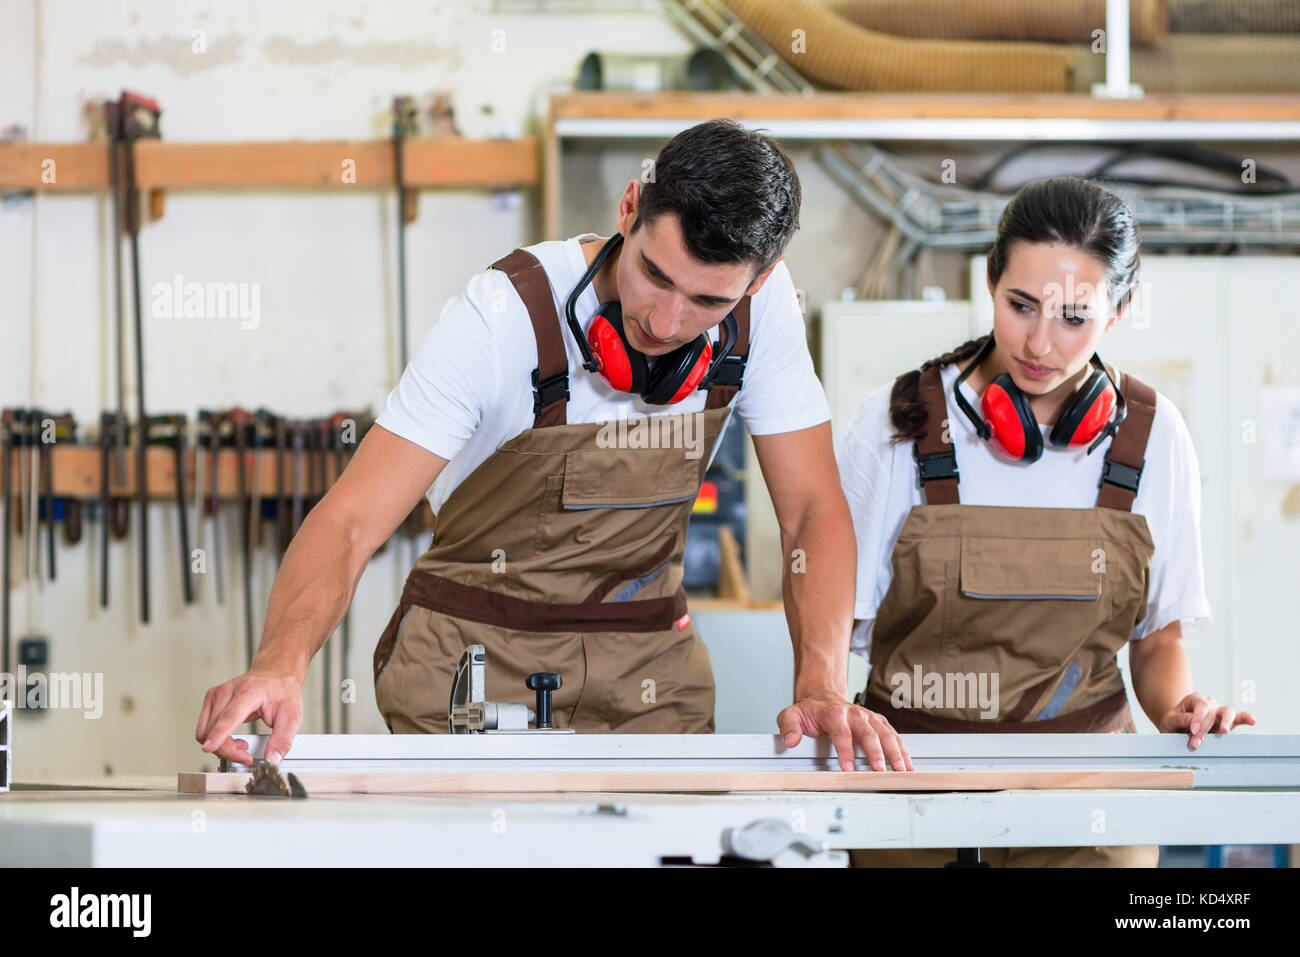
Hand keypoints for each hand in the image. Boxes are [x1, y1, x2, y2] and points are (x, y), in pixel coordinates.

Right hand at [195, 667, 303, 765]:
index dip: (219, 735)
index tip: (209, 747)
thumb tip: (272, 760)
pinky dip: (215, 738)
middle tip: (247, 754)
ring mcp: (216, 694)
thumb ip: (282, 740)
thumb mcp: (292, 716)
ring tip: (242, 744)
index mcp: (248, 692)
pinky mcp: (211, 700)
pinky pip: (204, 728)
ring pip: (204, 732)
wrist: (276, 673)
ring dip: (220, 746)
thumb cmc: (283, 690)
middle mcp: (228, 692)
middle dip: (228, 750)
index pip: (229, 716)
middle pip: (214, 729)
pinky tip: (232, 736)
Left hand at [777, 693, 912, 771]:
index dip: (845, 750)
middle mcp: (854, 713)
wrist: (824, 696)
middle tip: (880, 771)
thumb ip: (788, 726)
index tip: (847, 767)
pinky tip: (907, 762)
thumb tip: (790, 740)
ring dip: (894, 751)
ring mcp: (868, 717)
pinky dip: (902, 748)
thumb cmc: (810, 710)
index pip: (841, 732)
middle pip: (868, 733)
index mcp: (834, 712)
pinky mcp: (878, 722)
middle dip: (875, 753)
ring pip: (885, 733)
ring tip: (901, 769)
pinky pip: (893, 734)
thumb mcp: (792, 714)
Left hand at [1158, 692, 1255, 748]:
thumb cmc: (1173, 723)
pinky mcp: (1228, 723)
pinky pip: (1239, 718)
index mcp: (1194, 700)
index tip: (1193, 731)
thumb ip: (1179, 719)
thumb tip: (1191, 721)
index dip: (1198, 717)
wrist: (1177, 728)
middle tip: (1195, 743)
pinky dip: (1246, 718)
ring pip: (1228, 711)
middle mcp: (1209, 704)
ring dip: (1226, 721)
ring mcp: (1219, 712)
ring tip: (1224, 730)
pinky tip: (1252, 720)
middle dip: (1204, 728)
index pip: (1200, 705)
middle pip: (1212, 712)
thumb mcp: (1170, 721)